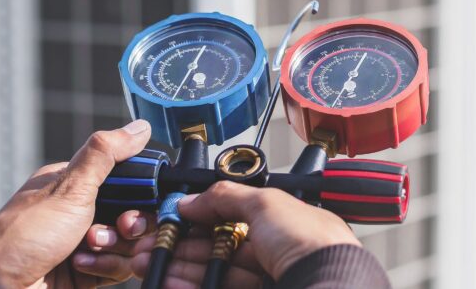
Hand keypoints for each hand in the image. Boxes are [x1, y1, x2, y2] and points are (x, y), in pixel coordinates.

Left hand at [0, 120, 151, 287]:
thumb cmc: (24, 235)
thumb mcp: (71, 187)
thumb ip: (106, 155)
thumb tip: (139, 128)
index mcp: (81, 185)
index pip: (131, 184)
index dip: (142, 195)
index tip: (138, 203)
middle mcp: (87, 212)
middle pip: (136, 216)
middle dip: (130, 226)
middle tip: (119, 228)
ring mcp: (89, 241)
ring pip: (132, 244)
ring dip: (115, 249)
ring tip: (88, 249)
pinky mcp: (92, 269)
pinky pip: (120, 267)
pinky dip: (106, 267)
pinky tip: (82, 265)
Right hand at [131, 182, 360, 285]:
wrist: (326, 284)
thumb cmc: (313, 244)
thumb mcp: (267, 203)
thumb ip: (228, 196)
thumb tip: (195, 198)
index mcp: (285, 224)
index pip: (235, 218)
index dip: (202, 217)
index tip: (174, 219)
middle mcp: (277, 253)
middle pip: (220, 248)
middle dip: (181, 245)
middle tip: (152, 245)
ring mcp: (268, 279)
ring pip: (215, 272)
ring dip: (179, 267)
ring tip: (150, 263)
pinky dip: (190, 285)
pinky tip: (170, 282)